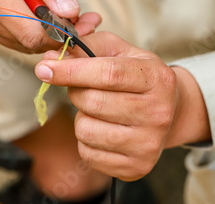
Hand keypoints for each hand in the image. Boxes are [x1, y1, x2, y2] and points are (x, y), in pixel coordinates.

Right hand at [0, 0, 80, 51]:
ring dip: (40, 29)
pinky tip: (31, 4)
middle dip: (56, 32)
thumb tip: (69, 11)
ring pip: (15, 41)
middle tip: (77, 12)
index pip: (32, 35)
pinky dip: (22, 24)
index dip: (62, 32)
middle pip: (26, 43)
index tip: (81, 19)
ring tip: (54, 3)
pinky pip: (3, 33)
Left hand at [34, 32, 210, 180]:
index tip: (44, 69)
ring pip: (86, 130)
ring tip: (97, 111)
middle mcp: (159, 113)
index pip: (108, 74)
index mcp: (156, 78)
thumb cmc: (137, 75)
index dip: (71, 71)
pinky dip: (85, 140)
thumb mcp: (118, 51)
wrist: (169, 110)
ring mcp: (149, 143)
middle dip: (76, 92)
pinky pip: (88, 153)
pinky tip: (102, 129)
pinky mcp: (137, 166)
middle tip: (83, 88)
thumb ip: (85, 48)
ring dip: (81, 118)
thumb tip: (50, 59)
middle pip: (93, 103)